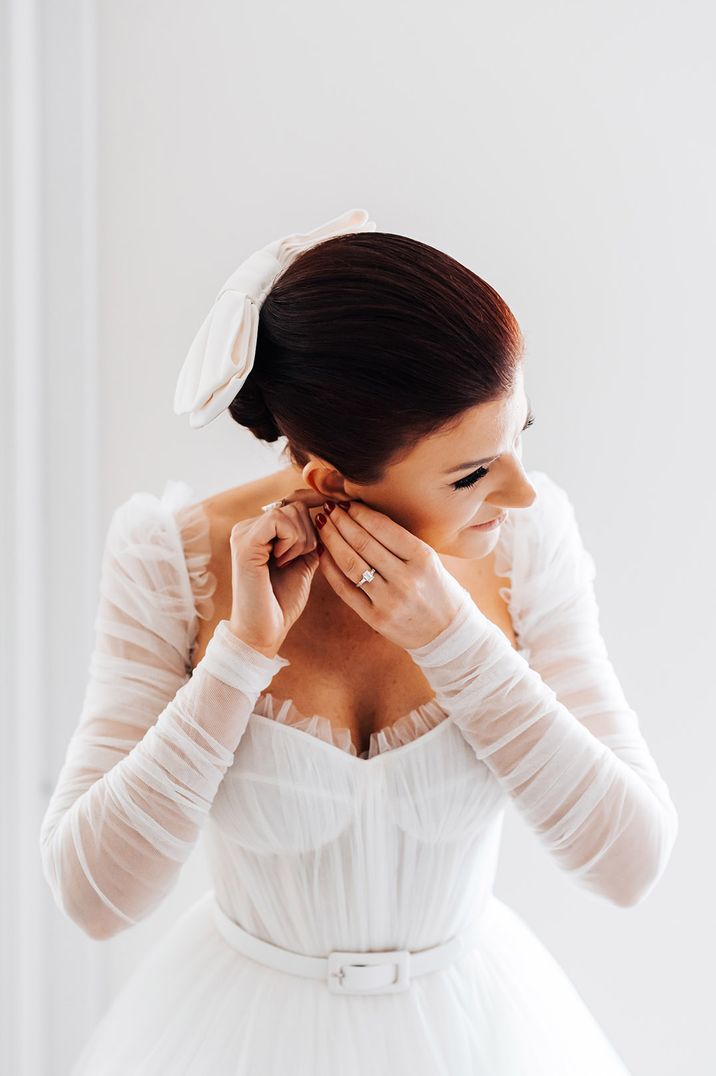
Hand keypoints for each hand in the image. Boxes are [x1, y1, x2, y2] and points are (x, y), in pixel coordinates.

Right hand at [228, 487, 326, 657]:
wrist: (264, 630)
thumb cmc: (282, 601)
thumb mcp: (302, 562)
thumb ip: (311, 538)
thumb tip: (329, 513)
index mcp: (259, 531)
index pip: (293, 504)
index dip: (313, 512)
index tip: (328, 519)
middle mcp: (247, 527)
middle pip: (295, 505)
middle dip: (308, 533)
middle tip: (293, 560)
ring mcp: (244, 533)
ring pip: (290, 510)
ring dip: (301, 540)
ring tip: (286, 563)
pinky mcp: (245, 542)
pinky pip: (279, 520)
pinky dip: (290, 541)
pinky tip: (280, 561)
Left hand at [315, 500, 472, 649]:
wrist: (448, 631)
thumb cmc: (437, 588)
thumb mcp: (429, 560)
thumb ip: (400, 541)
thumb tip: (363, 515)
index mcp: (422, 557)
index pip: (383, 527)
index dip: (359, 512)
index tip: (347, 502)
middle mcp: (406, 578)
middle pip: (363, 543)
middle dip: (341, 521)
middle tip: (329, 508)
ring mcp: (389, 600)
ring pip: (350, 563)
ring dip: (332, 540)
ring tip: (322, 525)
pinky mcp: (375, 617)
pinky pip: (345, 588)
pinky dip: (330, 568)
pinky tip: (323, 553)